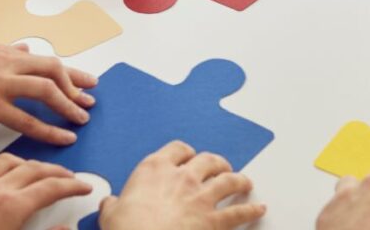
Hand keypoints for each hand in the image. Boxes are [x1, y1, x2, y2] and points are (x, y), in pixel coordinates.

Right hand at [0, 43, 97, 145]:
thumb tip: (23, 47)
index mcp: (1, 52)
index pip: (44, 59)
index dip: (69, 71)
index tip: (86, 80)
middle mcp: (4, 63)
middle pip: (52, 69)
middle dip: (76, 84)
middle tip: (90, 99)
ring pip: (45, 90)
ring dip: (68, 105)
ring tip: (81, 119)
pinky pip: (26, 119)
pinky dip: (49, 129)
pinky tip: (62, 137)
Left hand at [0, 153, 91, 229]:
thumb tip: (65, 229)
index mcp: (13, 206)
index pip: (53, 188)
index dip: (73, 186)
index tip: (83, 187)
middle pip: (37, 169)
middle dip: (58, 171)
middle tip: (70, 177)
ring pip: (14, 161)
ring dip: (33, 163)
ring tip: (42, 170)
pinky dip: (6, 164)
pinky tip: (6, 171)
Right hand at [98, 141, 265, 229]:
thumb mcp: (111, 214)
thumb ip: (114, 204)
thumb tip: (110, 203)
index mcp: (155, 169)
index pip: (176, 149)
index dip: (185, 152)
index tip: (187, 156)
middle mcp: (182, 177)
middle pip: (207, 160)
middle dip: (216, 162)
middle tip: (220, 167)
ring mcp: (200, 197)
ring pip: (228, 180)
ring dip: (239, 180)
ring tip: (244, 182)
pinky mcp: (213, 219)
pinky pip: (238, 212)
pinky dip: (251, 209)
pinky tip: (259, 208)